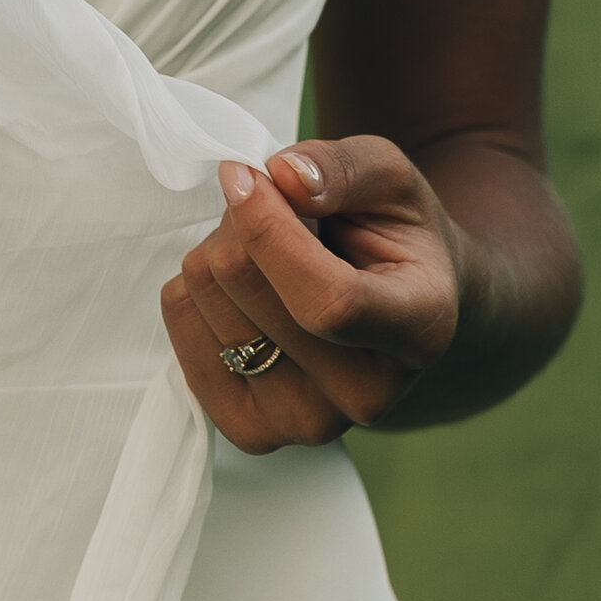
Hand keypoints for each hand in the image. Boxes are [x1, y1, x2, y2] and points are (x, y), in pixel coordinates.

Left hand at [160, 139, 466, 451]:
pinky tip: (238, 290)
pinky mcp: (250, 431)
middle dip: (238, 224)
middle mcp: (368, 395)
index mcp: (420, 330)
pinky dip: (192, 293)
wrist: (397, 310)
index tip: (243, 176)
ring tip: (263, 254)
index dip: (269, 232)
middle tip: (264, 204)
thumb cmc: (395, 240)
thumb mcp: (393, 180)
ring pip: (208, 307)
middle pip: (253, 294)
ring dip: (216, 254)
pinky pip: (180, 335)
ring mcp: (306, 423)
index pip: (327, 301)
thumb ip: (345, 169)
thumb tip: (284, 176)